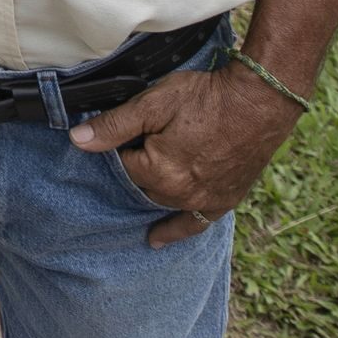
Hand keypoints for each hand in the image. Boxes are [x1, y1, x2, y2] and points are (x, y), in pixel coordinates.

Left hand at [70, 60, 303, 246]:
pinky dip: (174, 231)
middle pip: (140, 186)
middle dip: (133, 171)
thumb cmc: (205, 97)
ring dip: (147, 197)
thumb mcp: (153, 104)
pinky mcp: (224, 201)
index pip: (120, 165)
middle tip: (131, 154)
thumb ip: (114, 126)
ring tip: (131, 196)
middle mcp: (178, 193)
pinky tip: (156, 239)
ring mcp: (203, 201)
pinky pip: (193, 223)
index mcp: (157, 171)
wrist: (260, 102)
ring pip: (161, 203)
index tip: (123, 134)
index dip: (119, 148)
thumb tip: (77, 141)